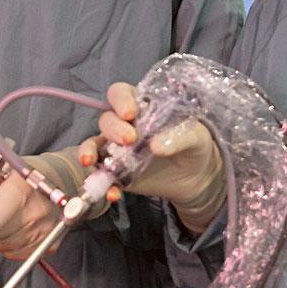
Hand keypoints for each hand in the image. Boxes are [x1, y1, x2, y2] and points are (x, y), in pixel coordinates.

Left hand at [0, 155, 70, 259]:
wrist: (60, 178)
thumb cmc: (24, 174)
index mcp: (19, 191)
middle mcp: (35, 214)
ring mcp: (44, 232)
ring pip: (2, 247)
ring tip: (5, 215)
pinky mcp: (50, 244)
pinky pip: (16, 254)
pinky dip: (8, 243)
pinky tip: (14, 226)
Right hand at [98, 82, 225, 232]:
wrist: (197, 179)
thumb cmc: (196, 147)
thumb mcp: (197, 137)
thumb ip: (179, 137)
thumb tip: (155, 146)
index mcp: (142, 106)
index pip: (121, 94)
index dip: (121, 100)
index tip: (130, 113)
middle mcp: (124, 125)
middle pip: (107, 119)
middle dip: (113, 128)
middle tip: (130, 140)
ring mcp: (117, 149)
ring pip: (94, 144)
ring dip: (89, 151)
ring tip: (90, 162)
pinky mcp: (116, 173)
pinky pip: (101, 175)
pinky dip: (102, 184)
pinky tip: (114, 194)